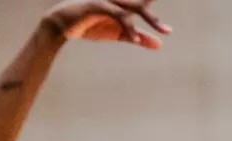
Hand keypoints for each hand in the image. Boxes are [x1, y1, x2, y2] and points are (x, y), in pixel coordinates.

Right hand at [43, 0, 170, 49]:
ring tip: (163, 32)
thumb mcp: (118, 34)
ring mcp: (108, 0)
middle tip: (171, 27)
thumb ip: (139, 37)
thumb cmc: (89, 26)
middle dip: (156, 15)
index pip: (145, 2)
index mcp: (125, 1)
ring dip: (150, 19)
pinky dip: (129, 28)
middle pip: (143, 3)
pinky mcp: (98, 5)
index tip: (169, 25)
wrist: (60, 25)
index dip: (153, 6)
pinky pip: (118, 16)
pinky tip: (136, 39)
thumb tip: (160, 45)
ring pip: (134, 8)